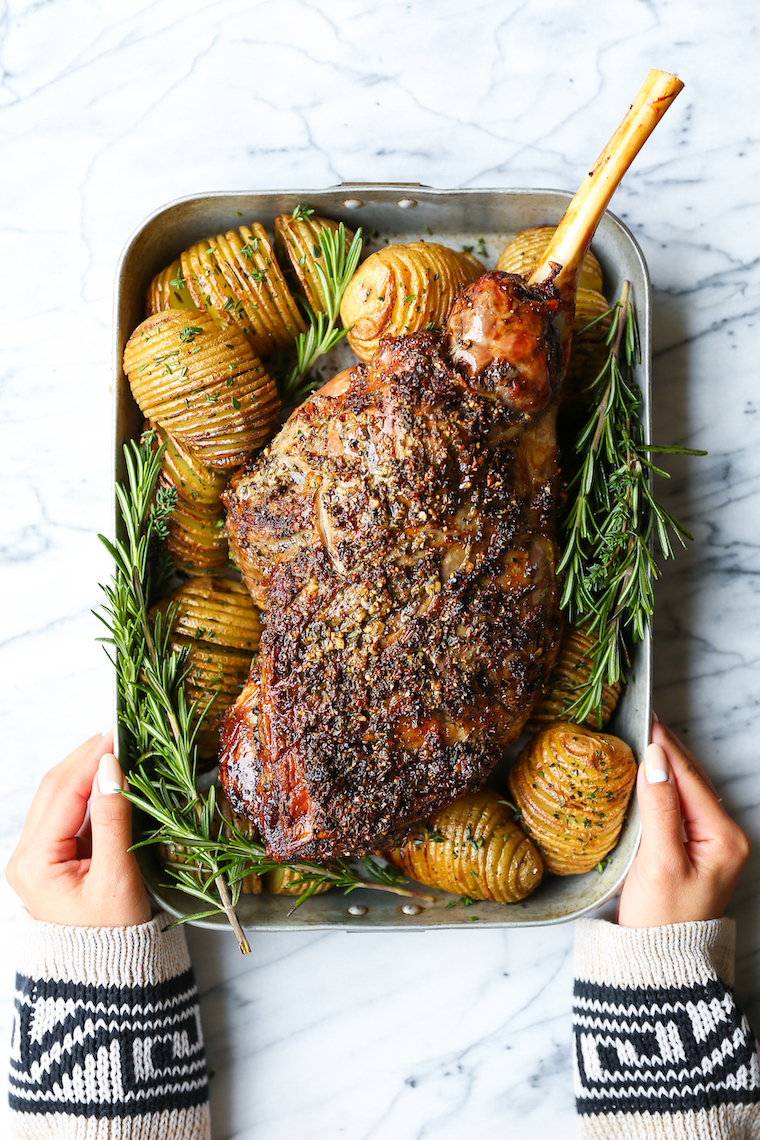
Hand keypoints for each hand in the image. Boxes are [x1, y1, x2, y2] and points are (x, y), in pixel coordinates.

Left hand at [6, 731, 151, 926]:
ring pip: (60, 797)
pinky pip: (71, 814)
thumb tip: (112, 768)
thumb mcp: (116, 878)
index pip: (63, 792)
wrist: (105, 981)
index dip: (91, 758)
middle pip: (55, 788)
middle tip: (120, 730)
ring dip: (88, 770)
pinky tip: (113, 779)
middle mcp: (27, 856)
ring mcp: (38, 857)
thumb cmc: (112, 939)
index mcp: (35, 862)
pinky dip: (91, 792)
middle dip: (86, 756)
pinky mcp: (55, 859)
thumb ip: (113, 820)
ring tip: (119, 747)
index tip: (119, 731)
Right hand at [617, 719, 749, 926]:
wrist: (660, 965)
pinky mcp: (692, 851)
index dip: (665, 748)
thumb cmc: (661, 920)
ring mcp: (710, 845)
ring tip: (640, 738)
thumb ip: (659, 808)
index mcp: (725, 838)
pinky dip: (661, 788)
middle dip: (666, 751)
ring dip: (663, 767)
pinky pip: (678, 808)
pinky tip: (646, 776)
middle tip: (640, 719)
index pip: (690, 779)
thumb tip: (654, 760)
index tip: (644, 718)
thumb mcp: (660, 861)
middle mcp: (724, 837)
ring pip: (685, 792)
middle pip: (692, 781)